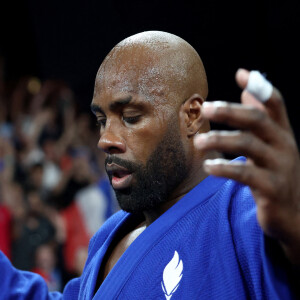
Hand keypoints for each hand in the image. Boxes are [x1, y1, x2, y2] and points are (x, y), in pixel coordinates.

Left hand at [194, 69, 299, 263]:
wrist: (294, 214)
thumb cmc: (275, 172)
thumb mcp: (270, 143)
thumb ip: (260, 116)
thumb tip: (247, 87)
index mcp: (281, 133)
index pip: (275, 104)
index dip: (260, 87)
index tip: (240, 74)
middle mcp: (284, 145)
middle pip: (258, 119)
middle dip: (230, 111)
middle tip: (206, 107)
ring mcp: (280, 167)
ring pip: (249, 145)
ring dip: (220, 139)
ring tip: (198, 141)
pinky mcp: (272, 189)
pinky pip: (246, 174)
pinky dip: (225, 168)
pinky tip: (208, 167)